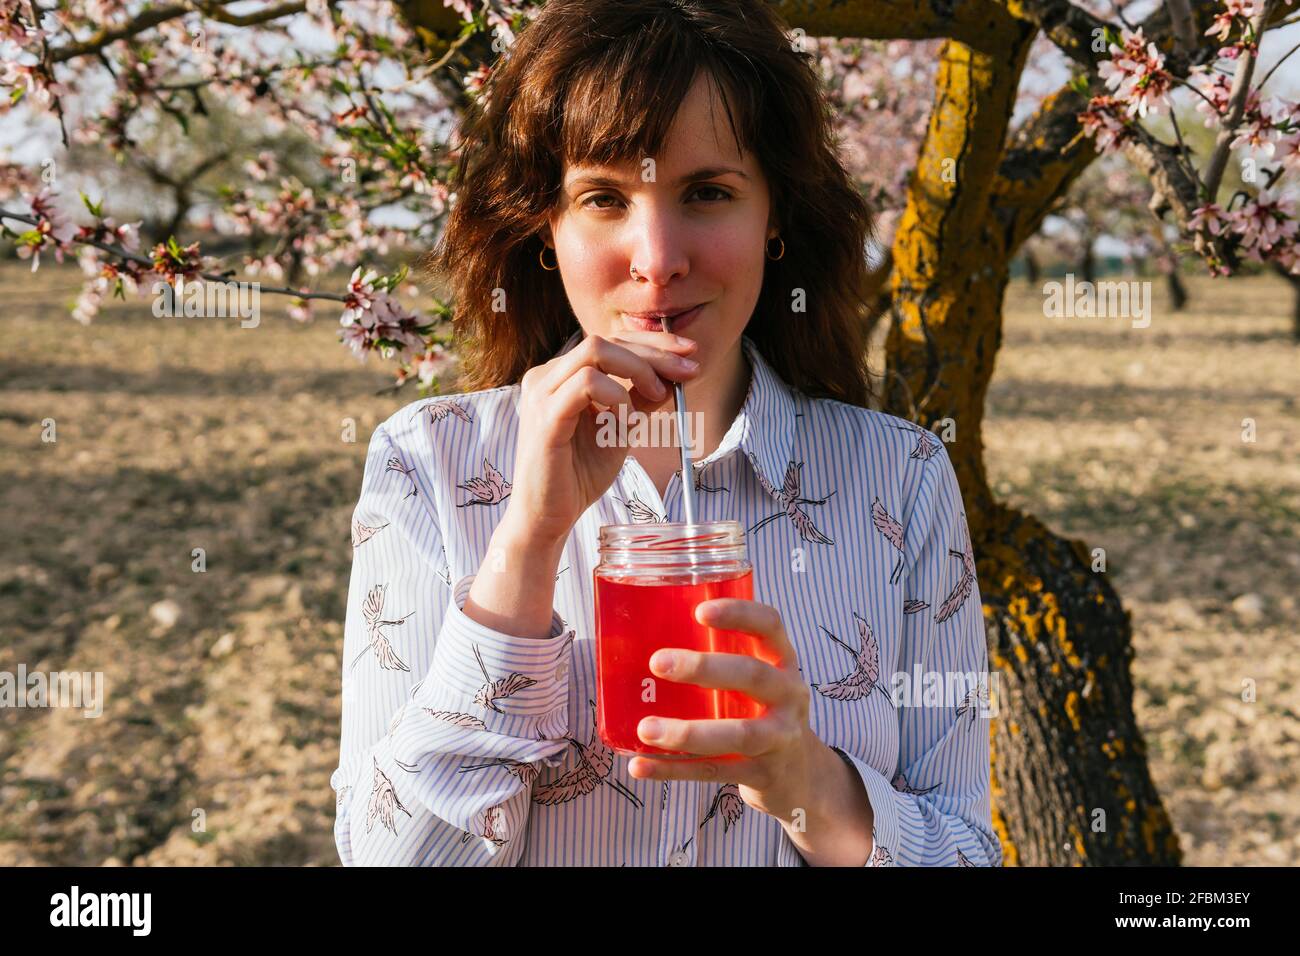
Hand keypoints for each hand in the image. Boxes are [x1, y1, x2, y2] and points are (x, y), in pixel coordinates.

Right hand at [501, 330, 700, 545]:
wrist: (549, 516)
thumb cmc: (579, 474)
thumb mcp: (620, 428)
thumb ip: (640, 399)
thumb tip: (674, 375)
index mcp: (561, 375)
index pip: (610, 341)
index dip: (653, 343)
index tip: (689, 355)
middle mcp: (546, 376)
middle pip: (605, 340)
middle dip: (655, 352)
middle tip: (688, 371)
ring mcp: (542, 393)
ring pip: (595, 351)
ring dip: (638, 370)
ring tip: (657, 398)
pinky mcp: (544, 416)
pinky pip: (586, 384)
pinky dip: (617, 396)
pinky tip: (628, 420)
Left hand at [625, 598, 821, 823]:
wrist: (802, 775)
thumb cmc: (762, 711)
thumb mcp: (758, 680)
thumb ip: (721, 660)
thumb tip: (641, 636)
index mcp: (783, 662)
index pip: (769, 626)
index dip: (738, 614)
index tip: (699, 611)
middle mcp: (788, 695)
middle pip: (752, 675)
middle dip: (704, 668)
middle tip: (657, 662)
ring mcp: (780, 738)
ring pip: (738, 735)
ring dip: (688, 732)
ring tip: (646, 729)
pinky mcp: (763, 774)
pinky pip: (715, 772)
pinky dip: (674, 769)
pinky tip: (640, 765)